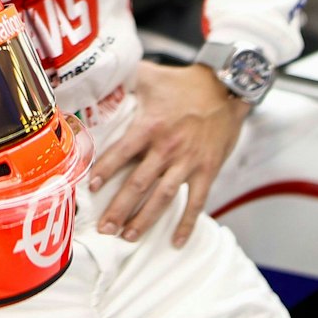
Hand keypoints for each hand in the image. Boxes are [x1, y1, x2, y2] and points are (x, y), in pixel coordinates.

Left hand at [88, 60, 250, 247]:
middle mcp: (168, 147)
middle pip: (139, 183)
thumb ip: (124, 79)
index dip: (105, 170)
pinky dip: (186, 223)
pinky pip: (197, 202)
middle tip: (104, 228)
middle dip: (119, 208)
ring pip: (163, 197)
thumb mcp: (151, 75)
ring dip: (144, 219)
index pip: (122, 152)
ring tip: (127, 237)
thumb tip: (97, 76)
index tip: (91, 188)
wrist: (226, 87)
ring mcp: (189, 162)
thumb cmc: (185, 83)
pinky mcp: (207, 170)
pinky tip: (176, 241)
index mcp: (151, 126)